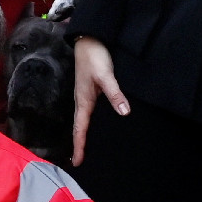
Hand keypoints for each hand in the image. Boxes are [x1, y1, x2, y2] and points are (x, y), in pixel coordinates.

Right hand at [71, 37, 127, 166]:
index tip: (77, 162)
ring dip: (83, 134)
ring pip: (84, 120)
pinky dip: (89, 123)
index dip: (79, 145)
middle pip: (79, 127)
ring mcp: (86, 95)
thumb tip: (124, 113)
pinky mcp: (92, 90)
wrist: (88, 39)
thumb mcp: (105, 75)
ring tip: (85, 148)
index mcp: (83, 100)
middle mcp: (83, 101)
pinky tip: (96, 125)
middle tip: (79, 160)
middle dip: (79, 143)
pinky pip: (89, 112)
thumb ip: (115, 94)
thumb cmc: (94, 56)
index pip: (80, 128)